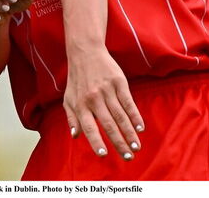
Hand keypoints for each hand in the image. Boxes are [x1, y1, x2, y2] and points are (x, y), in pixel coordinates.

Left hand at [63, 46, 143, 160]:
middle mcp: (93, 98)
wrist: (85, 52)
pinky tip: (140, 128)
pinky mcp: (119, 82)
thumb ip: (71, 118)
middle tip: (128, 157)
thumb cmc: (76, 80)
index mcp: (80, 104)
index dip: (95, 141)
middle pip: (109, 125)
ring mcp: (107, 90)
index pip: (88, 127)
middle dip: (119, 143)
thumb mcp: (68, 98)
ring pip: (121, 116)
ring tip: (136, 147)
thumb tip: (75, 136)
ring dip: (130, 133)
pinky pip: (128, 102)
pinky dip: (135, 116)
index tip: (103, 154)